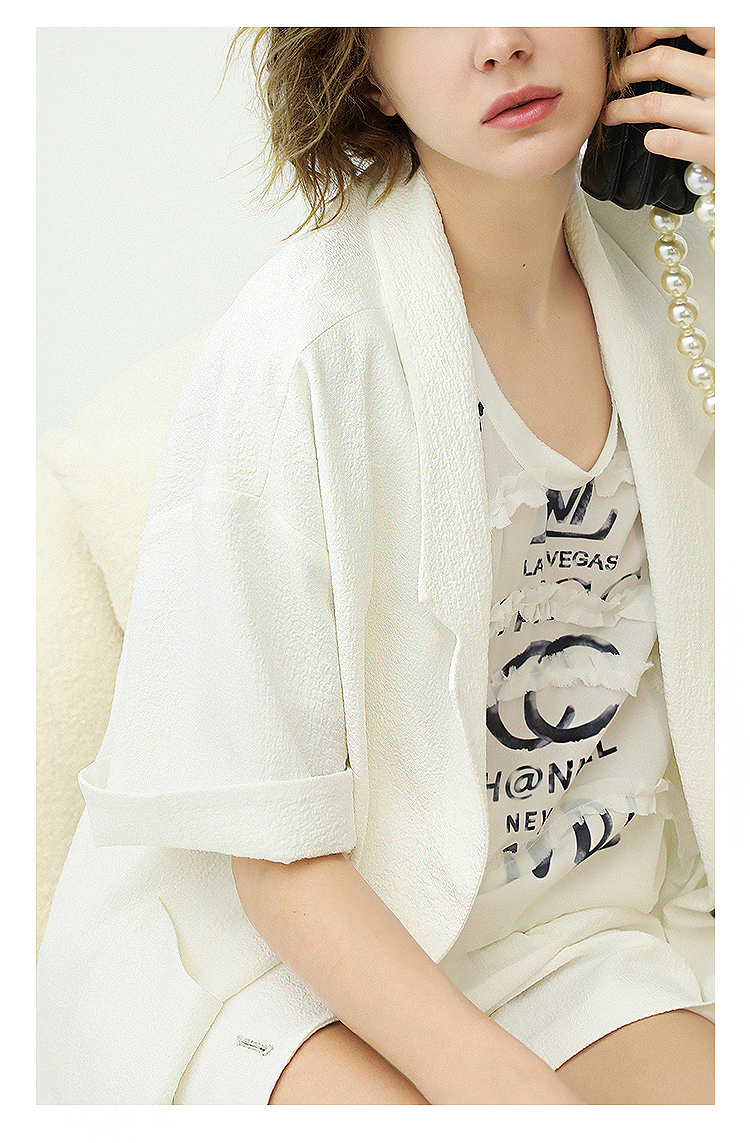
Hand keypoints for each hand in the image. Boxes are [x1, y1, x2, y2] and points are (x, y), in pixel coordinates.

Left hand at [600, 28, 714, 180]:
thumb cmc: (736, 109)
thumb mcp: (727, 71)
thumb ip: (702, 57)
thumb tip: (652, 44)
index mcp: (729, 52)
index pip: (688, 22)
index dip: (652, 28)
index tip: (635, 42)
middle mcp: (725, 78)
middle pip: (661, 61)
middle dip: (626, 71)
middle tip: (614, 82)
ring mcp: (720, 114)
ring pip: (655, 104)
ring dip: (624, 108)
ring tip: (612, 113)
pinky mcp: (714, 148)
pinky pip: (670, 141)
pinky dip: (651, 140)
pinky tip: (650, 139)